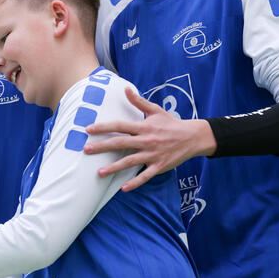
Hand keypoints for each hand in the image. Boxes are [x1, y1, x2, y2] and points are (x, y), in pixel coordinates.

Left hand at [84, 87, 216, 190]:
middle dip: (102, 147)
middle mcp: (146, 140)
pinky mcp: (159, 166)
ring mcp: (152, 154)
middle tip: (86, 150)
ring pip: (130, 161)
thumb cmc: (171, 123)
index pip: (120, 126)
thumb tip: (126, 89)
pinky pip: (145, 176)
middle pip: (120, 144)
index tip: (88, 130)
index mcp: (143, 127)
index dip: (104, 127)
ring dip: (114, 167)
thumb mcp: (156, 110)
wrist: (192, 137)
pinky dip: (135, 183)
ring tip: (99, 172)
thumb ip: (139, 102)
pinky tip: (124, 189)